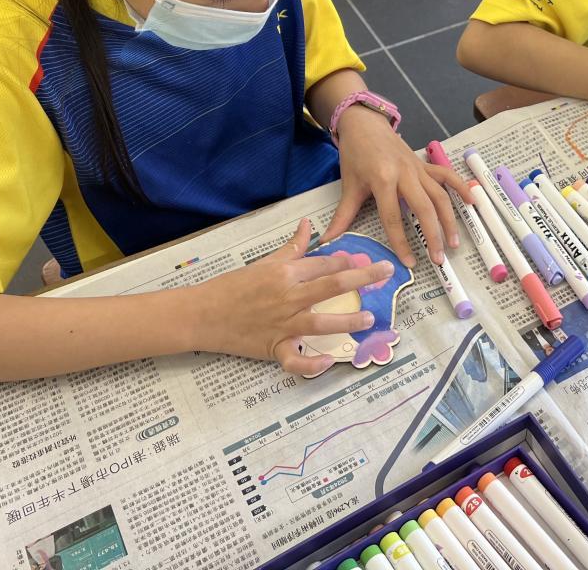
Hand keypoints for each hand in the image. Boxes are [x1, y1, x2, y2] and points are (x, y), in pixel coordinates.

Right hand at [194, 219, 393, 376]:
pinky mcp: (273, 348)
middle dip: (363, 278)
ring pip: (321, 322)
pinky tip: (329, 360)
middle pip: (331, 285)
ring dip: (348, 320)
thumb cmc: (231, 287)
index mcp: (284, 272)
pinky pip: (295, 359)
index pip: (323, 264)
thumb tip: (307, 224)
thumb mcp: (262, 262)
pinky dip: (312, 363)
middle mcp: (287, 296)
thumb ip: (290, 247)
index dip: (346, 261)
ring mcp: (282, 323)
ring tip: (370, 318)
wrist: (201, 314)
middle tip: (387, 272)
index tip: (365, 260)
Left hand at [321, 107, 471, 266]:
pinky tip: (473, 202)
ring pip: (440, 195)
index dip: (401, 242)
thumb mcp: (349, 185)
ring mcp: (418, 168)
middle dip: (432, 235)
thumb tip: (328, 240)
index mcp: (383, 180)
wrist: (364, 123)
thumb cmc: (355, 154)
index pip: (393, 217)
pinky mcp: (425, 164)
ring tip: (453, 242)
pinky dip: (461, 187)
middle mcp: (405, 174)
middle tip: (438, 259)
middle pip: (423, 208)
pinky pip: (447, 176)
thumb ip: (343, 215)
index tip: (409, 262)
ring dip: (449, 219)